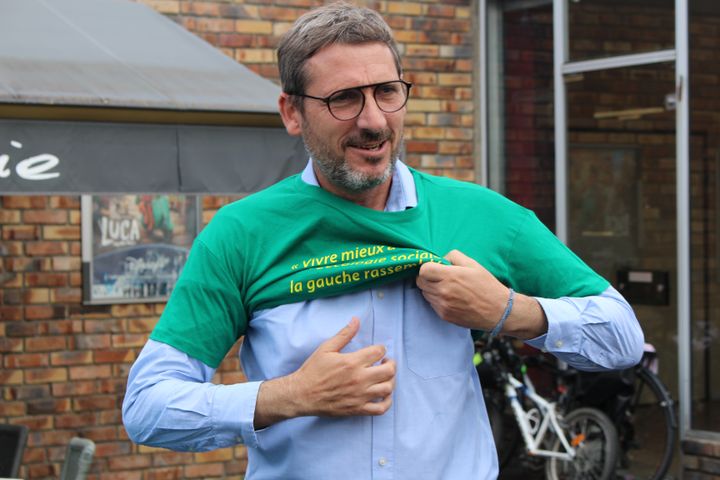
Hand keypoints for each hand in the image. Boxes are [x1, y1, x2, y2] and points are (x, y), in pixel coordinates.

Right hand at [254, 317, 395, 427]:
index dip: (382, 349)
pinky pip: (380, 409)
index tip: (378, 351)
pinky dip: (387, 402)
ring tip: (384, 377)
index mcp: (352, 362)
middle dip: (391, 364)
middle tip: (385, 362)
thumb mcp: (326, 348)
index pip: (379, 352)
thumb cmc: (313, 371)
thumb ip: (344, 334)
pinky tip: (383, 395)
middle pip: (389, 370)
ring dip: (390, 381)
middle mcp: (359, 379)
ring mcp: (360, 395)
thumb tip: (356, 320)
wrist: (302, 394)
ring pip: (387, 389)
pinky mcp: (357, 409)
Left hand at [416, 250, 508, 330]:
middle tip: (440, 277)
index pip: (423, 270)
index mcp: (450, 276)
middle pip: (421, 282)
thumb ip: (453, 256)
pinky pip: (432, 304)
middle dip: (428, 278)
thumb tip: (440, 260)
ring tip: (447, 288)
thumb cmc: (486, 285)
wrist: (497, 310)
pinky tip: (450, 298)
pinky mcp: (444, 316)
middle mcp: (443, 291)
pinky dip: (437, 300)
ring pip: (425, 294)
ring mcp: (443, 305)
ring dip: (431, 289)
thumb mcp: (473, 264)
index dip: (428, 267)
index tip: (435, 268)